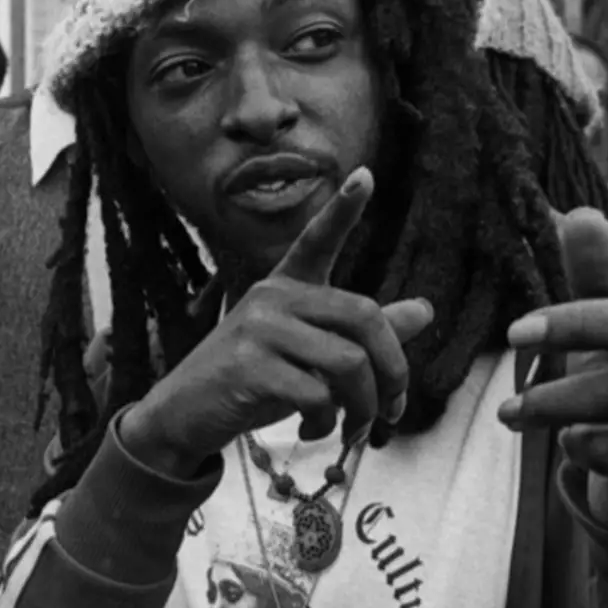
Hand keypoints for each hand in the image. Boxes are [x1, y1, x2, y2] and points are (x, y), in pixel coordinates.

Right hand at [122, 169, 436, 473]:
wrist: (182, 416)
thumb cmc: (251, 383)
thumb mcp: (308, 356)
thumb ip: (361, 335)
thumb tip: (425, 310)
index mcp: (285, 289)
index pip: (316, 242)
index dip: (342, 211)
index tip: (365, 176)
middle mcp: (272, 298)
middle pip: (364, 316)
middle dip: (393, 370)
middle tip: (392, 410)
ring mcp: (258, 329)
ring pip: (348, 362)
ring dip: (363, 407)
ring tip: (353, 430)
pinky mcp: (248, 366)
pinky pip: (316, 393)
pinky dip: (326, 422)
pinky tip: (312, 432)